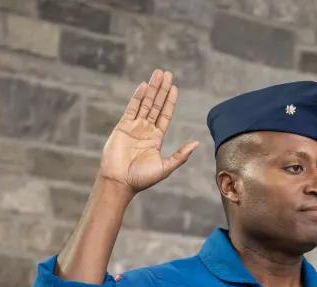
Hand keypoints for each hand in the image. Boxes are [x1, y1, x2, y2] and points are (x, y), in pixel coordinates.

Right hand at [98, 69, 198, 195]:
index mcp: (156, 138)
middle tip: (167, 73)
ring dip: (152, 89)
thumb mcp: (166, 167)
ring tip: (158, 74)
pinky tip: (144, 86)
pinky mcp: (122, 126)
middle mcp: (146, 130)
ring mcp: (134, 127)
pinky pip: (131, 108)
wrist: (120, 182)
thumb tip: (196, 144)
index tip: (175, 87)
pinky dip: (137, 97)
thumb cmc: (141, 179)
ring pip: (145, 103)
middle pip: (156, 105)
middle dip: (162, 89)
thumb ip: (180, 155)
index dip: (170, 101)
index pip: (165, 115)